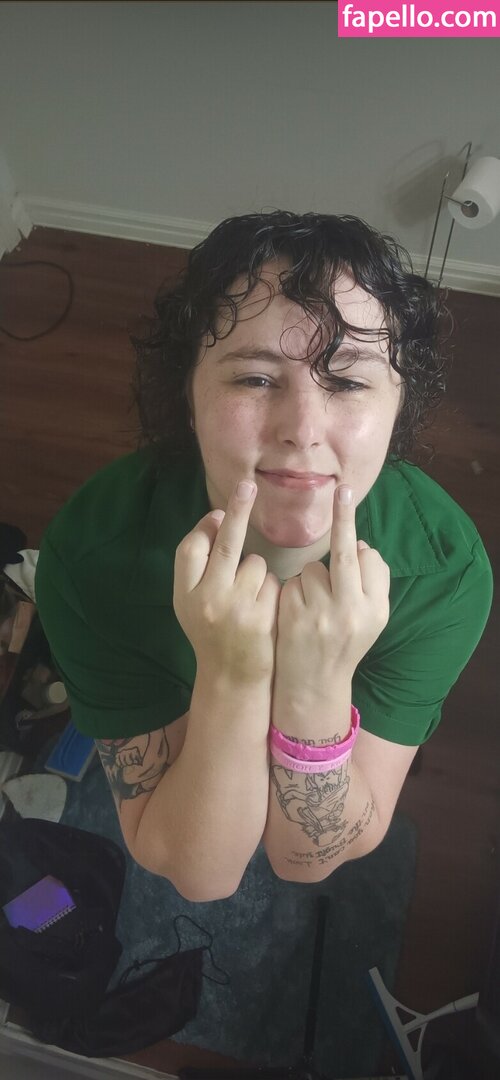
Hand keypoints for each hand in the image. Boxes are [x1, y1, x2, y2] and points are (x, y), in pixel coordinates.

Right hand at [173, 480, 280, 685]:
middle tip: (248, 485)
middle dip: (238, 511)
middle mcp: (206, 599)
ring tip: (250, 602)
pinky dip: (273, 591)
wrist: (232, 678)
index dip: (206, 528)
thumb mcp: (190, 602)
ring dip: (258, 575)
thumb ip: (198, 564)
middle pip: (225, 544)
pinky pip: (274, 583)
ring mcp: (236, 609)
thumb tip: (219, 519)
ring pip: (256, 564)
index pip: (191, 548)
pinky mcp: (263, 618)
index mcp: (184, 594)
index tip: (220, 512)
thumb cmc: (212, 631)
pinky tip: (265, 612)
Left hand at [274, 485, 389, 701]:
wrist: (314, 685)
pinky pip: (293, 583)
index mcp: (374, 609)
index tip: (350, 496)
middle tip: (343, 490)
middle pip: (343, 555)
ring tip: (315, 607)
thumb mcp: (372, 618)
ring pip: (313, 568)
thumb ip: (372, 581)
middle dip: (343, 519)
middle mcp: (349, 611)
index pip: (369, 559)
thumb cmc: (346, 642)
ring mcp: (318, 614)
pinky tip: (298, 612)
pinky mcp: (290, 616)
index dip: (354, 531)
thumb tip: (358, 545)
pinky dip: (295, 591)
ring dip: (312, 578)